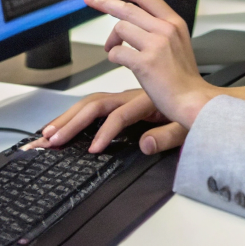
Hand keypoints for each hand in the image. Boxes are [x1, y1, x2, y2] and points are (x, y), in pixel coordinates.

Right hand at [25, 89, 186, 154]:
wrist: (197, 99)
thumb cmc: (191, 113)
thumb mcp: (185, 127)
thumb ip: (167, 136)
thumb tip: (146, 144)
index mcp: (146, 100)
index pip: (120, 115)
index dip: (105, 131)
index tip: (93, 149)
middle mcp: (131, 96)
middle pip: (95, 105)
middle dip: (71, 121)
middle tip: (50, 139)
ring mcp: (124, 99)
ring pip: (90, 103)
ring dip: (67, 117)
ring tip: (47, 133)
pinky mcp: (120, 102)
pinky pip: (95, 105)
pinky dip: (76, 114)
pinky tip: (63, 124)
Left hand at [84, 0, 216, 127]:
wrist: (193, 100)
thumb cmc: (183, 77)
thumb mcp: (178, 43)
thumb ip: (159, 30)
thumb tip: (132, 23)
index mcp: (174, 22)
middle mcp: (166, 29)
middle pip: (127, 8)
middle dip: (104, 2)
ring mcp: (156, 44)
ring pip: (120, 29)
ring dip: (112, 40)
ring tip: (112, 50)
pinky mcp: (146, 62)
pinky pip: (117, 52)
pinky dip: (114, 57)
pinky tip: (121, 63)